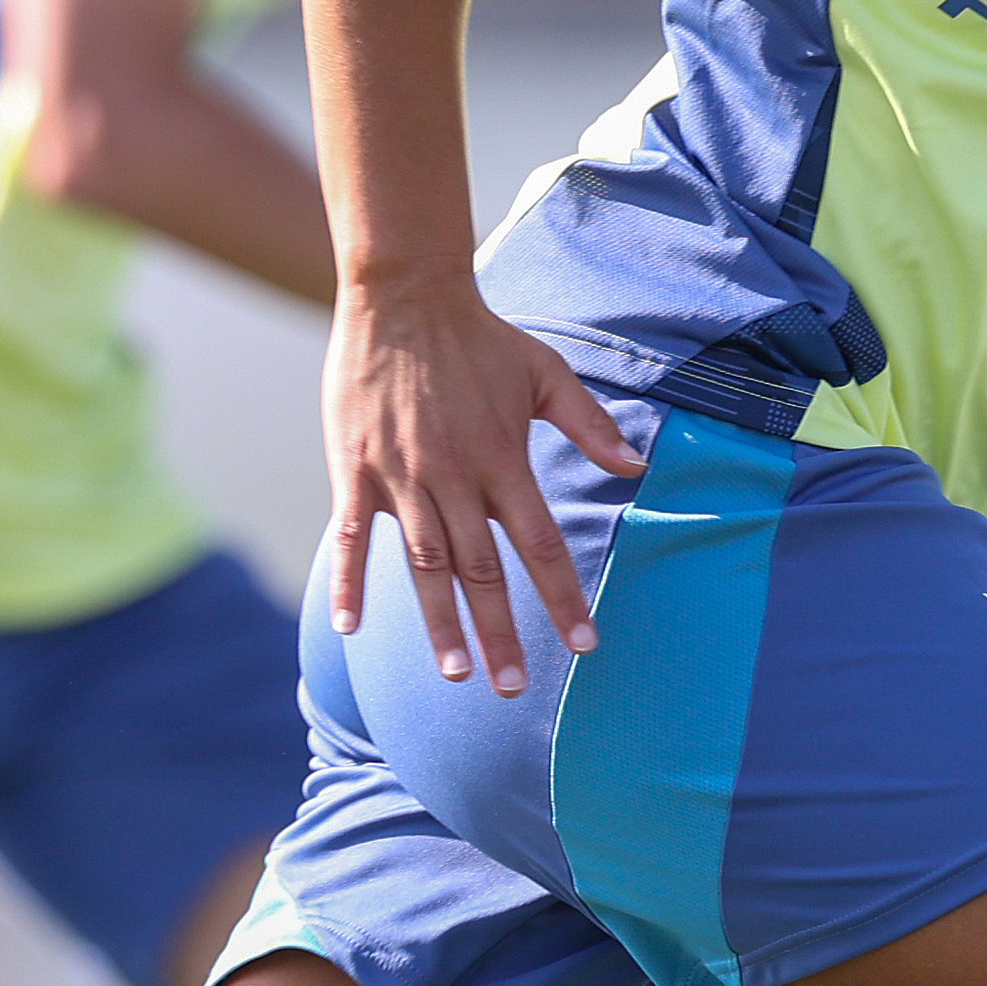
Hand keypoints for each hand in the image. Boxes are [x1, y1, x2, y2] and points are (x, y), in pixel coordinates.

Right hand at [321, 271, 642, 697]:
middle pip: (483, 571)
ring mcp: (402, 476)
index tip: (584, 645)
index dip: (562, 599)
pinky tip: (349, 628)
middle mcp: (455, 476)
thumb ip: (592, 425)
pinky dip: (350, 581)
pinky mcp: (355, 469)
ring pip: (424, 564)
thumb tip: (637, 469)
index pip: (541, 545)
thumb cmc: (480, 337)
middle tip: (512, 690)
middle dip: (500, 634)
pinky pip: (353, 536)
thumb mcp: (547, 373)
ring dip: (438, 623)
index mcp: (504, 460)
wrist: (403, 295)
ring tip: (456, 673)